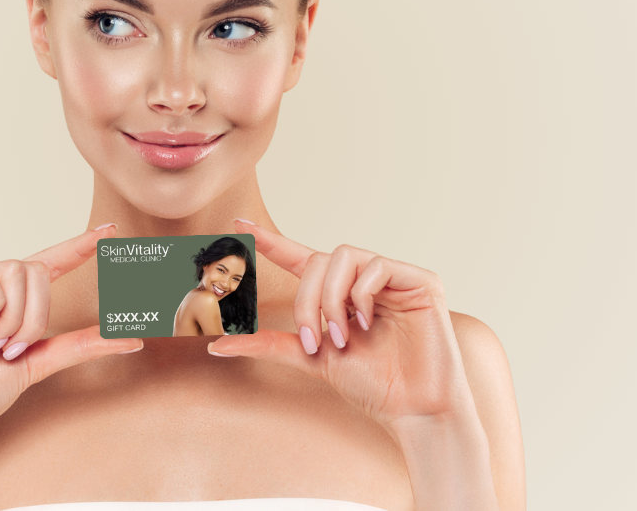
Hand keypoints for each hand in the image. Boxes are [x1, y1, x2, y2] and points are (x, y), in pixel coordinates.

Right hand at [0, 224, 143, 438]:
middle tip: (16, 349)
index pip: (49, 262)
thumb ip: (81, 346)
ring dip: (15, 315)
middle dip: (36, 313)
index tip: (110, 231)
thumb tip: (133, 339)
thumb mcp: (39, 363)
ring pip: (13, 268)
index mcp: (10, 301)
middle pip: (34, 268)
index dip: (78, 245)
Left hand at [211, 220, 478, 427]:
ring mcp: (394, 278)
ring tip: (341, 336)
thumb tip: (215, 345)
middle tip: (314, 339)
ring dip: (331, 299)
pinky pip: (376, 266)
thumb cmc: (372, 385)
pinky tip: (367, 324)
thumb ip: (271, 345)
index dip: (271, 241)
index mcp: (340, 295)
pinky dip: (362, 295)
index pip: (301, 257)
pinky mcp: (420, 280)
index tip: (238, 226)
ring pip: (343, 256)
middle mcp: (365, 280)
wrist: (413, 409)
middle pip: (319, 260)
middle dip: (307, 300)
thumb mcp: (313, 359)